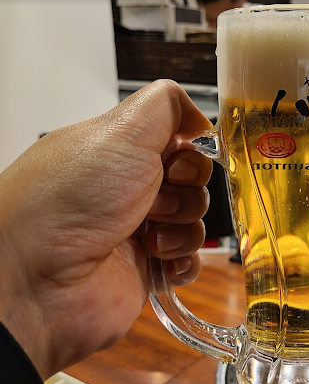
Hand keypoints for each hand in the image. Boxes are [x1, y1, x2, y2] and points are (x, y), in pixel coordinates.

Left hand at [0, 80, 212, 378]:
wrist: (34, 278)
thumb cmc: (67, 200)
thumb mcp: (119, 130)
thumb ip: (165, 106)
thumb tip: (198, 116)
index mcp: (124, 153)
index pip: (182, 145)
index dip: (190, 154)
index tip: (175, 163)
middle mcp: (133, 190)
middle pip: (194, 183)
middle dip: (185, 193)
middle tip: (153, 203)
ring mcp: (142, 231)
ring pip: (195, 221)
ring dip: (182, 229)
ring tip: (150, 239)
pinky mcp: (148, 269)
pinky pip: (189, 261)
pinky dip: (184, 260)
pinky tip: (163, 261)